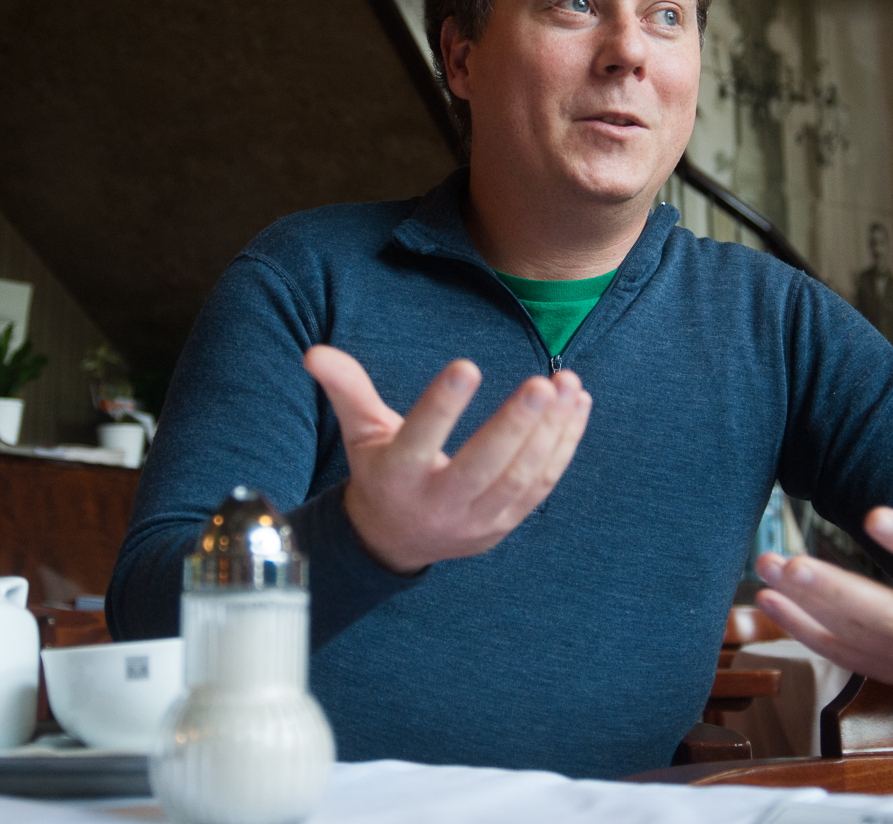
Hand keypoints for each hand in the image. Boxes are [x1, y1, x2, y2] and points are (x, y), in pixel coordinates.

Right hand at [303, 345, 592, 573]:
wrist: (394, 540)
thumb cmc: (380, 470)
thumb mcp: (359, 432)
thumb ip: (346, 389)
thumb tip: (314, 352)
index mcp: (398, 476)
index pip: (419, 439)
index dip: (442, 406)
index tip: (466, 365)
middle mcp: (438, 504)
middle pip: (482, 467)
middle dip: (515, 426)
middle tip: (541, 384)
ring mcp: (476, 520)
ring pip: (521, 479)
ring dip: (550, 432)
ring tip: (567, 384)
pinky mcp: (505, 524)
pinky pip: (542, 486)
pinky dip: (563, 447)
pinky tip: (577, 406)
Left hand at [754, 446, 892, 688]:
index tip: (873, 514)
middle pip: (890, 616)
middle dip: (838, 590)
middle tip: (790, 562)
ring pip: (856, 636)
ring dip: (806, 605)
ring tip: (767, 569)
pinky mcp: (887, 673)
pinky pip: (840, 654)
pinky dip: (802, 630)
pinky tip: (767, 601)